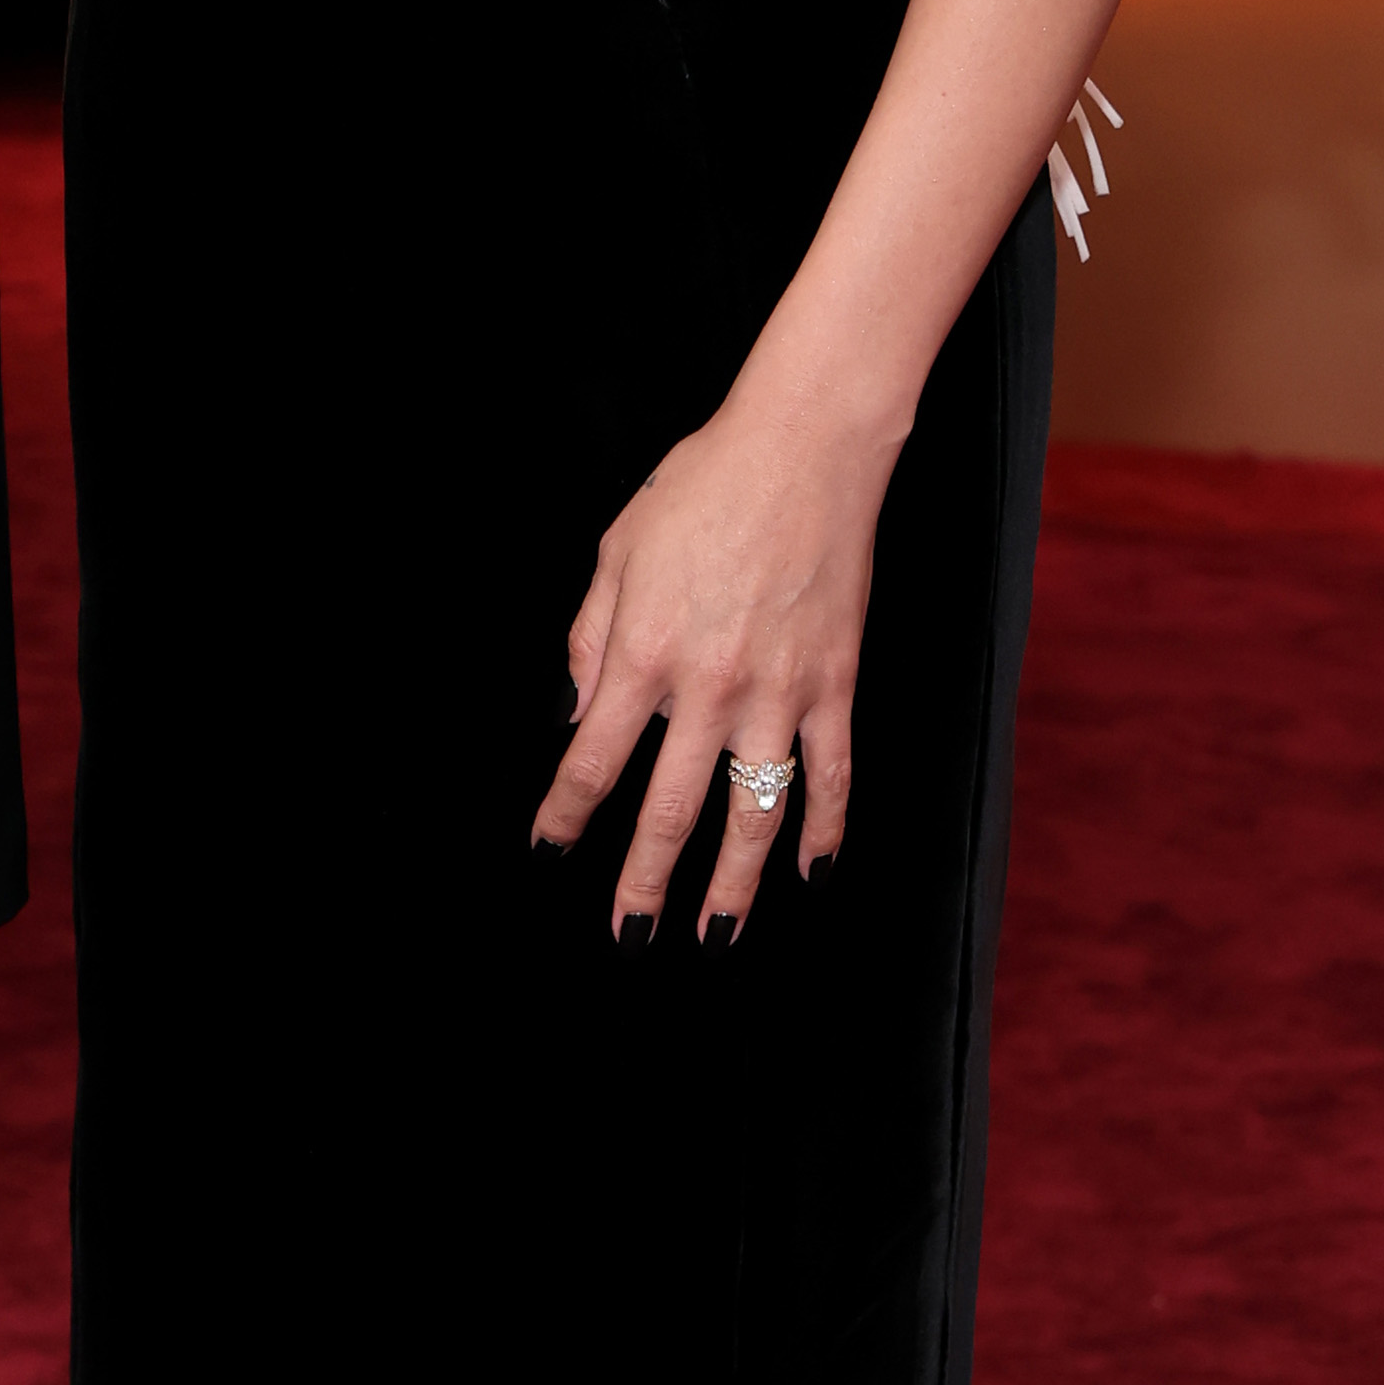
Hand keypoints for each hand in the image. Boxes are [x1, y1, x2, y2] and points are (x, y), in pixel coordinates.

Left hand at [532, 367, 890, 933]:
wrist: (803, 450)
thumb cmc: (701, 489)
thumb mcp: (617, 552)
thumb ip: (591, 639)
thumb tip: (577, 717)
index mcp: (643, 651)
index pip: (592, 759)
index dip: (566, 813)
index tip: (550, 849)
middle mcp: (708, 685)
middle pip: (669, 808)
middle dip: (644, 880)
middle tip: (629, 934)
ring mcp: (778, 690)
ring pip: (754, 811)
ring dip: (734, 882)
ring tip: (717, 934)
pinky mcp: (834, 683)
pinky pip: (832, 773)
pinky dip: (825, 829)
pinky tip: (812, 872)